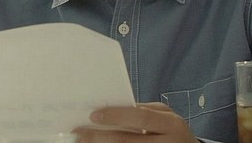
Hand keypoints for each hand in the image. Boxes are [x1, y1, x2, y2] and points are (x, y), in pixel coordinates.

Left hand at [72, 102, 199, 142]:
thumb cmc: (171, 131)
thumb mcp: (164, 118)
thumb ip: (143, 113)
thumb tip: (110, 110)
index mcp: (172, 124)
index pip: (141, 117)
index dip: (116, 116)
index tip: (93, 115)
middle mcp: (169, 142)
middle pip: (128, 141)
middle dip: (101, 137)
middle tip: (79, 133)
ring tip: (84, 142)